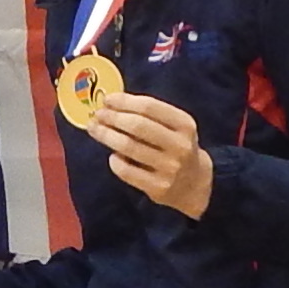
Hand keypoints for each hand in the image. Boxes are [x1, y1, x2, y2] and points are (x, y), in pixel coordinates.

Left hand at [90, 90, 215, 220]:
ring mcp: (170, 168)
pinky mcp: (158, 188)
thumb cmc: (175, 146)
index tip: (107, 99)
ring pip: (129, 147)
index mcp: (185, 125)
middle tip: (97, 115)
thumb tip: (112, 102)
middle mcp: (180, 145)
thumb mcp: (174, 127)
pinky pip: (127, 171)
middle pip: (138, 126)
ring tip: (95, 129)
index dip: (124, 102)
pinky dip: (115, 161)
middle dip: (112, 118)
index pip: (149, 107)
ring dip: (107, 135)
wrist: (194, 184)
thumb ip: (149, 114)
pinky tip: (112, 156)